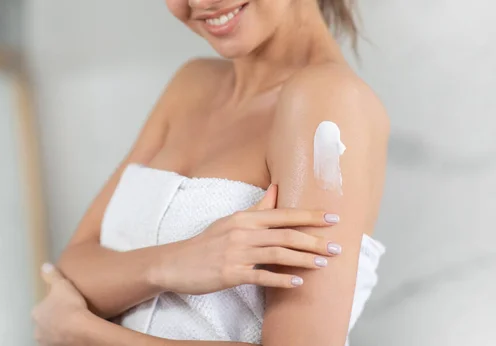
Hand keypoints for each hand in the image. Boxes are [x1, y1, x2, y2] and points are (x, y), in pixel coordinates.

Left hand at [32, 263, 91, 345]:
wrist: (81, 329)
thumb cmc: (70, 306)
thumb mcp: (61, 284)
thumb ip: (52, 276)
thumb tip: (45, 266)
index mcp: (36, 313)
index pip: (41, 308)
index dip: (51, 304)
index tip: (62, 302)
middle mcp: (38, 330)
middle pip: (45, 323)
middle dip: (54, 319)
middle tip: (68, 313)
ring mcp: (48, 342)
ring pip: (52, 334)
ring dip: (59, 329)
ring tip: (74, 324)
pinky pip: (62, 342)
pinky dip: (66, 338)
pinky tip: (76, 333)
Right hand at [153, 184, 342, 293]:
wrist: (175, 262)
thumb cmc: (206, 242)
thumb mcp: (231, 221)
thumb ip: (257, 207)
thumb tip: (276, 188)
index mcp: (244, 218)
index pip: (283, 214)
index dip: (310, 216)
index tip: (333, 219)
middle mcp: (242, 232)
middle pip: (285, 235)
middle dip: (314, 241)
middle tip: (337, 248)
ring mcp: (236, 253)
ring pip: (277, 254)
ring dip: (303, 259)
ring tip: (324, 264)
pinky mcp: (230, 274)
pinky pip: (261, 276)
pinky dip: (281, 279)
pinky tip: (298, 283)